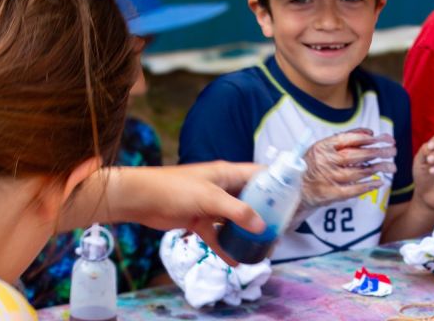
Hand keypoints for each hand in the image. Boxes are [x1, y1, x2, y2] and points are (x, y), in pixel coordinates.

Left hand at [110, 162, 265, 264]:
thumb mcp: (210, 198)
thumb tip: (261, 225)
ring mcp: (211, 204)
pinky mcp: (199, 219)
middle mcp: (222, 187)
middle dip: (264, 213)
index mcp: (227, 173)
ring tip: (262, 247)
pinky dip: (225, 245)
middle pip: (250, 198)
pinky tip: (236, 260)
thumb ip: (237, 211)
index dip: (276, 183)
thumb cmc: (175, 189)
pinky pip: (217, 233)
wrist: (141, 199)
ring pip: (235, 218)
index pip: (259, 174)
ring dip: (245, 232)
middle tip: (280, 228)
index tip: (292, 198)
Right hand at [301, 128, 396, 208]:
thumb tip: (369, 132)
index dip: (367, 138)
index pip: (348, 139)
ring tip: (391, 166)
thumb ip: (345, 138)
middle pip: (356, 156)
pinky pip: (353, 190)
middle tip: (393, 151)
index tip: (383, 138)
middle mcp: (325, 161)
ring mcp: (328, 178)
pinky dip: (367, 186)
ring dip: (377, 169)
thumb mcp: (323, 147)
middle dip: (377, 152)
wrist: (296, 188)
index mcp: (322, 146)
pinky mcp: (330, 194)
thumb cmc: (314, 164)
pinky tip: (379, 182)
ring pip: (358, 173)